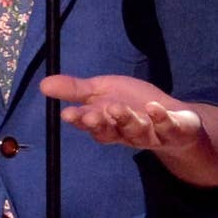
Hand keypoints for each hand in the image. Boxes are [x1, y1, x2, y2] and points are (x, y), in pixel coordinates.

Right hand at [39, 73, 202, 150]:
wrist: (175, 120)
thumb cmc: (133, 105)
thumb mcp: (102, 93)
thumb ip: (75, 90)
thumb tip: (42, 84)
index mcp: (108, 124)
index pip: (91, 125)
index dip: (80, 121)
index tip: (68, 114)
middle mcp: (127, 132)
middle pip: (112, 131)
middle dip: (101, 123)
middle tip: (91, 114)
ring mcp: (151, 133)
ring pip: (137, 131)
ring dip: (127, 120)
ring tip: (118, 107)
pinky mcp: (173, 131)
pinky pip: (167, 127)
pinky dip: (161, 119)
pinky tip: (154, 108)